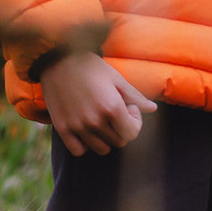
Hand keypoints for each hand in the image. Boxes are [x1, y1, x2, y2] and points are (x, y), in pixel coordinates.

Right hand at [41, 53, 155, 157]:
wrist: (58, 60)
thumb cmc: (90, 66)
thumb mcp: (116, 79)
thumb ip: (135, 97)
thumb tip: (152, 109)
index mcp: (112, 108)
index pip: (132, 133)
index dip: (135, 122)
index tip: (128, 108)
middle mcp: (95, 121)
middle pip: (118, 141)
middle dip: (121, 128)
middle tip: (114, 112)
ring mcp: (77, 126)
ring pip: (101, 148)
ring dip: (105, 138)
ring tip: (101, 119)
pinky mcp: (62, 128)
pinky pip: (78, 150)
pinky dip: (85, 144)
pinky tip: (86, 129)